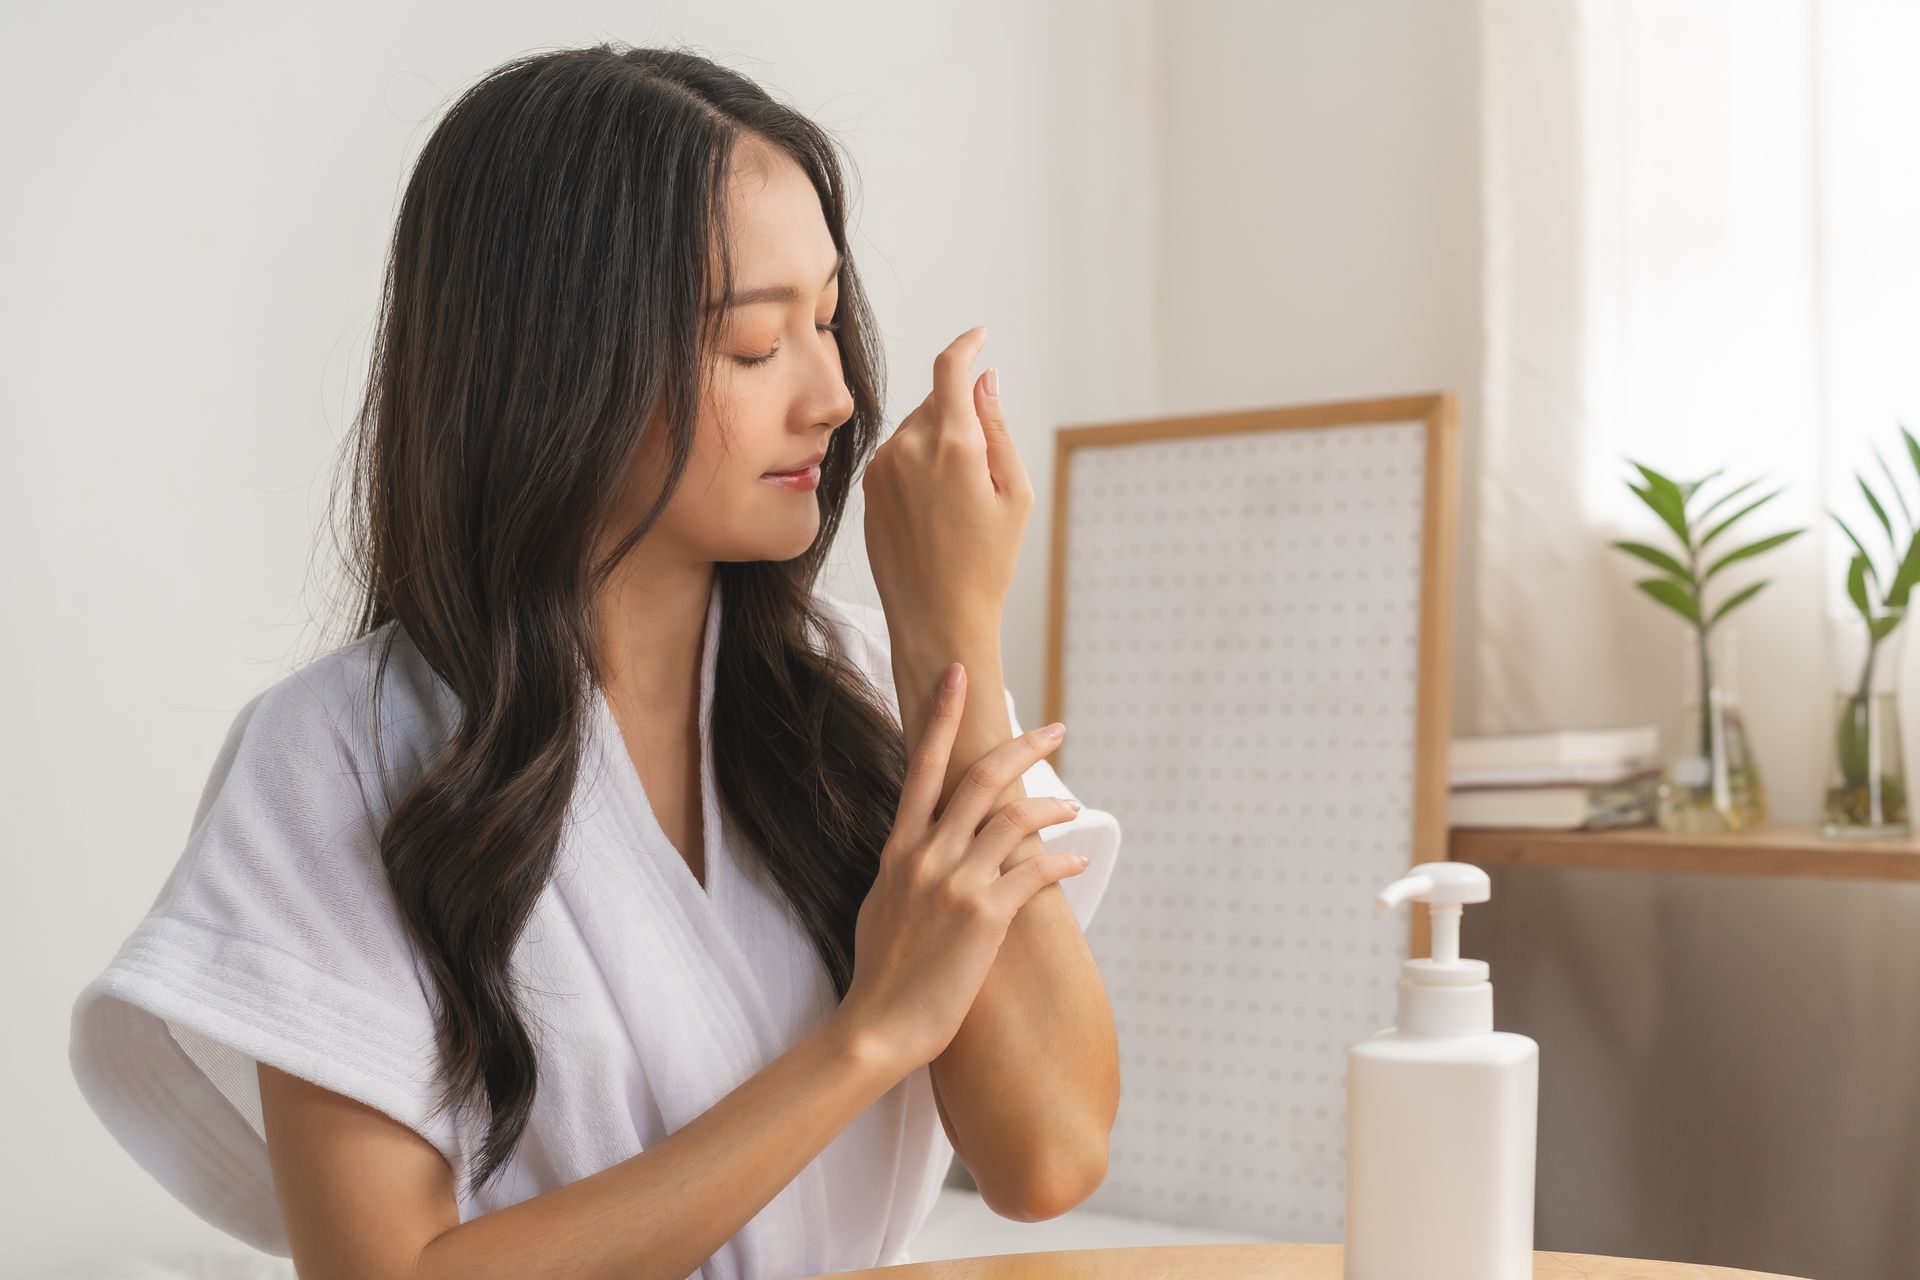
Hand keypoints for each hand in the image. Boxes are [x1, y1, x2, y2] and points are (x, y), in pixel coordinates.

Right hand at [835, 664, 1086, 1071]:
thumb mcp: (879, 906)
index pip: (920, 766)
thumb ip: (903, 871)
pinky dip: (1061, 862)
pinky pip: (1035, 872)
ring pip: (1015, 818)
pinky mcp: (985, 916)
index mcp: (898, 849)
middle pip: (979, 778)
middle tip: (1055, 729)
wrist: (877, 1025)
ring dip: (1052, 807)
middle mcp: (926, 855)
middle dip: (1022, 745)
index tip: (959, 675)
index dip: (941, 716)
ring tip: (1073, 807)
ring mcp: (955, 883)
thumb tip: (916, 856)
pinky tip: (1075, 863)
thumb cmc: (879, 974)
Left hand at [861, 326, 1033, 655]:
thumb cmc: (986, 563)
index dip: (967, 344)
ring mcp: (882, 468)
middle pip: (937, 403)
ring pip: (916, 430)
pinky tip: (933, 513)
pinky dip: (918, 466)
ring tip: (957, 504)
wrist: (937, 618)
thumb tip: (985, 380)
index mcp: (952, 445)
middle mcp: (908, 448)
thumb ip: (998, 429)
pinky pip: (897, 457)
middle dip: (962, 417)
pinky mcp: (868, 489)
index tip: (979, 337)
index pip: (950, 368)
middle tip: (983, 475)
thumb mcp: (1015, 495)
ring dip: (939, 444)